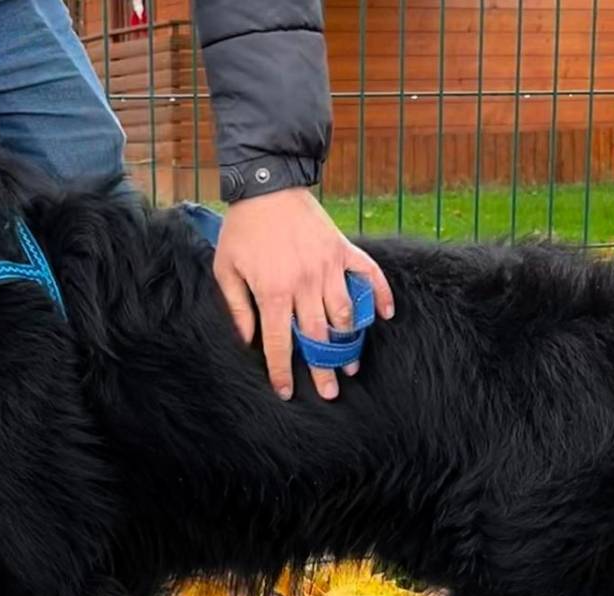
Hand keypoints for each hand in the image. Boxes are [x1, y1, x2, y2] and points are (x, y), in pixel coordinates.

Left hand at [214, 187, 394, 400]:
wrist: (267, 185)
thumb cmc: (242, 229)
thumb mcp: (226, 269)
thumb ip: (237, 307)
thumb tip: (247, 340)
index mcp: (273, 291)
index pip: (280, 342)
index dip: (282, 370)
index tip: (286, 392)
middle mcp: (305, 283)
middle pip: (318, 337)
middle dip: (324, 368)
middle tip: (330, 392)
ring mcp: (328, 266)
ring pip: (345, 313)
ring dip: (350, 342)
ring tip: (352, 364)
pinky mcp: (343, 249)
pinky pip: (369, 274)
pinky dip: (380, 295)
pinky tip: (386, 314)